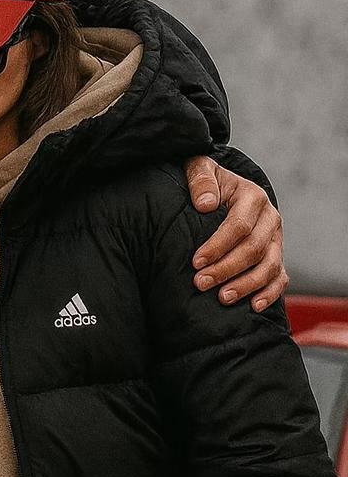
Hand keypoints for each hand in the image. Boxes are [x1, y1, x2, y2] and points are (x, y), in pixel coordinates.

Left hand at [183, 155, 286, 311]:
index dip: (218, 246)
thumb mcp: (200, 170)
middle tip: (200, 283)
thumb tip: (205, 204)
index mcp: (252, 197)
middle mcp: (270, 218)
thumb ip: (201, 179)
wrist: (224, 190)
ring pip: (268, 266)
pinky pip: (279, 278)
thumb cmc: (207, 183)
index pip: (239, 225)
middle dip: (226, 269)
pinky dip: (270, 294)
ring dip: (246, 285)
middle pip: (253, 249)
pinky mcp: (275, 255)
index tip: (196, 262)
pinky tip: (253, 306)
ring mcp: (275, 239)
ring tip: (222, 298)